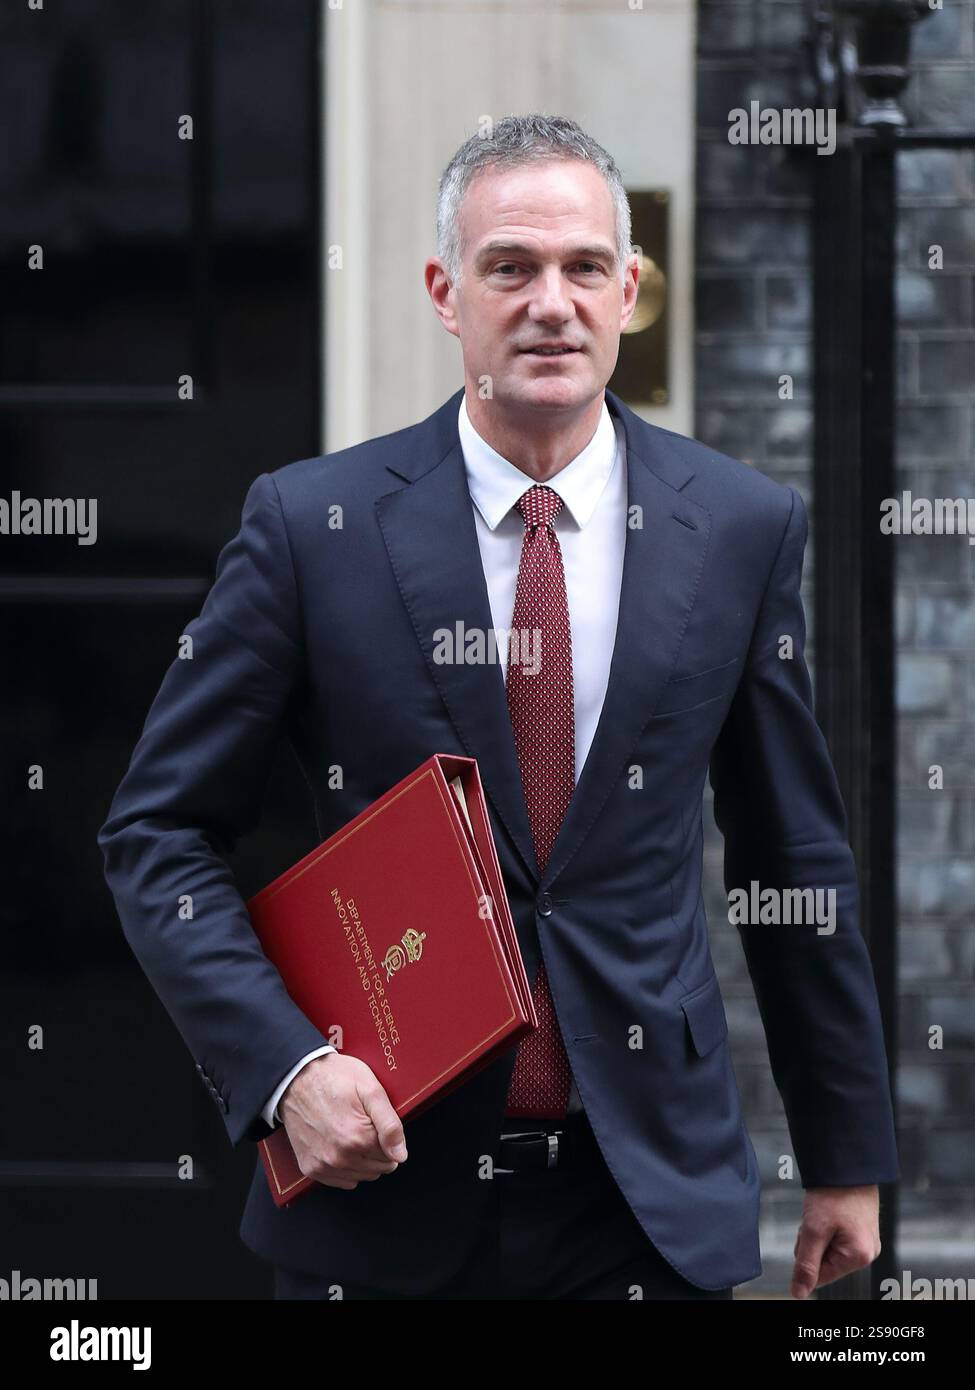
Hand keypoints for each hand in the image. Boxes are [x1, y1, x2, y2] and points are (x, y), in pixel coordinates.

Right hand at [279, 1052, 407, 1189]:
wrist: (296, 1078)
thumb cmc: (335, 1078)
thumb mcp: (371, 1090)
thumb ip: (390, 1124)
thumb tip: (401, 1155)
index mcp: (359, 1138)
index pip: (392, 1156)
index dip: (388, 1139)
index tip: (376, 1122)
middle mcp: (340, 1158)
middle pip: (377, 1169)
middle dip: (378, 1151)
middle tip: (365, 1126)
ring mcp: (324, 1165)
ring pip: (361, 1177)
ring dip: (363, 1161)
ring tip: (351, 1133)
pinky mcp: (310, 1168)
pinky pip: (341, 1181)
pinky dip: (345, 1169)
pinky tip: (340, 1146)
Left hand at [791, 1185, 880, 1297]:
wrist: (847, 1163)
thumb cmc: (833, 1194)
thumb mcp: (813, 1230)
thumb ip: (806, 1265)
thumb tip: (798, 1294)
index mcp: (859, 1257)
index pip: (821, 1276)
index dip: (806, 1256)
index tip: (807, 1234)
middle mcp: (868, 1253)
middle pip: (825, 1263)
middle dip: (812, 1244)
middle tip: (816, 1220)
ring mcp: (867, 1241)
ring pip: (828, 1249)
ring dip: (818, 1234)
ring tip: (823, 1213)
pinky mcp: (862, 1230)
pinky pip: (837, 1238)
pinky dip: (826, 1227)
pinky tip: (829, 1212)